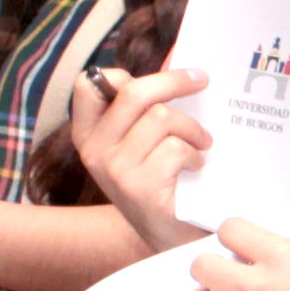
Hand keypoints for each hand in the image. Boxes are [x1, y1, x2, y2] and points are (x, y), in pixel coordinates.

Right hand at [67, 63, 212, 248]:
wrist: (171, 236)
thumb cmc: (162, 180)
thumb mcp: (145, 139)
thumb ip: (149, 102)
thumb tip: (178, 54)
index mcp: (88, 133)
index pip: (88, 84)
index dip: (123, 75)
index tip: (158, 78)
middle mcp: (94, 149)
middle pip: (135, 92)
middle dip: (174, 82)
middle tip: (201, 81)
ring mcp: (114, 169)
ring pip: (161, 118)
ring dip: (191, 129)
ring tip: (199, 145)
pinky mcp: (138, 187)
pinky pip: (175, 148)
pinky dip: (194, 155)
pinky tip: (195, 168)